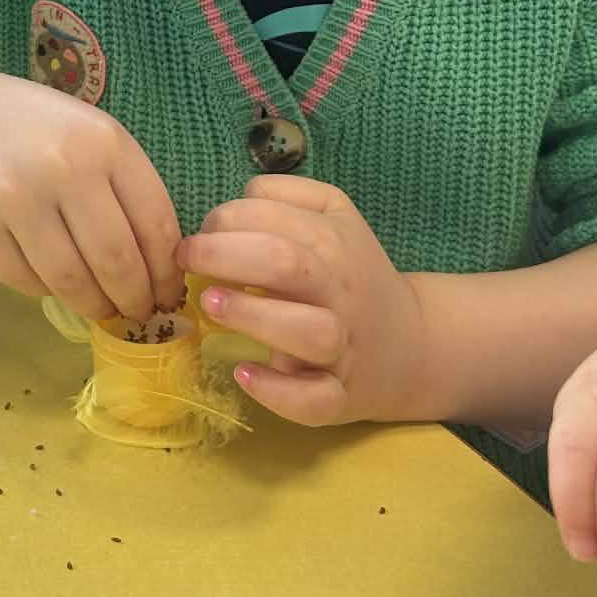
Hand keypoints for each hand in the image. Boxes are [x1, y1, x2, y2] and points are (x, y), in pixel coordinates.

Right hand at [0, 71, 181, 319]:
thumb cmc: (38, 129)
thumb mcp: (95, 137)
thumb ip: (128, 191)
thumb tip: (159, 269)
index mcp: (105, 143)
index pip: (154, 226)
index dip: (166, 273)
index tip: (168, 295)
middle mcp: (62, 167)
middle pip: (115, 261)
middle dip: (134, 299)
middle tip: (138, 314)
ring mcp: (13, 197)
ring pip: (70, 280)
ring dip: (93, 305)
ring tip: (100, 308)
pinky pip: (25, 281)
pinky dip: (46, 291)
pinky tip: (52, 281)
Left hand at [176, 174, 427, 424]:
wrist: (409, 345)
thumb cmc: (351, 276)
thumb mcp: (335, 217)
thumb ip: (287, 196)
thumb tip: (236, 200)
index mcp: (334, 240)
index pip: (271, 217)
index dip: (222, 220)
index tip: (198, 236)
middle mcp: (340, 288)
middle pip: (284, 263)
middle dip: (223, 255)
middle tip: (186, 261)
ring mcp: (344, 344)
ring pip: (307, 331)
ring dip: (252, 316)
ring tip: (211, 305)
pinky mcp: (341, 395)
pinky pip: (315, 399)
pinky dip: (279, 392)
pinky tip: (244, 374)